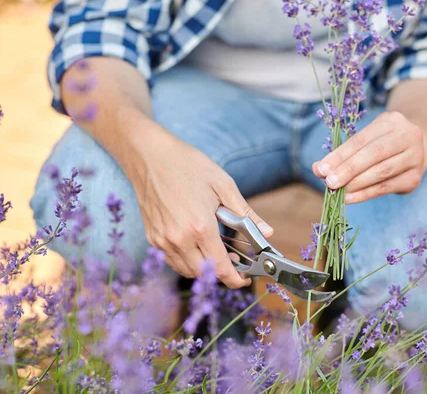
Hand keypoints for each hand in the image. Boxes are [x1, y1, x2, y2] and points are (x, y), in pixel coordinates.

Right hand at [130, 125, 272, 287]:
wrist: (149, 155)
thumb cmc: (187, 165)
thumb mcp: (224, 185)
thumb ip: (246, 214)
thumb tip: (268, 233)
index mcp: (200, 227)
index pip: (221, 268)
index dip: (236, 280)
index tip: (246, 280)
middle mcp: (179, 239)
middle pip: (204, 274)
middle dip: (222, 274)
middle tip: (235, 264)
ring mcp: (162, 240)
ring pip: (186, 270)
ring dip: (204, 269)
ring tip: (217, 253)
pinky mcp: (152, 237)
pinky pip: (171, 260)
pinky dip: (186, 261)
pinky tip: (197, 246)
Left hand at [312, 111, 426, 203]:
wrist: (418, 147)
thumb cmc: (383, 143)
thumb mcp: (366, 139)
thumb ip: (343, 153)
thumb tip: (318, 169)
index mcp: (391, 121)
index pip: (361, 139)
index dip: (340, 155)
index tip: (321, 169)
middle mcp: (407, 135)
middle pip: (374, 154)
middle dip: (348, 169)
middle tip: (329, 182)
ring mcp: (415, 156)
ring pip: (381, 171)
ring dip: (356, 183)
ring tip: (338, 192)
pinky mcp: (415, 177)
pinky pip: (386, 187)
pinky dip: (366, 194)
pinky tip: (350, 198)